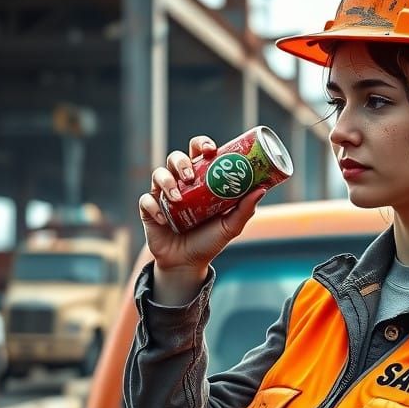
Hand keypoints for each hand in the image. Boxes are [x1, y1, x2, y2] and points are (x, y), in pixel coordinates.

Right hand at [139, 134, 265, 303]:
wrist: (188, 263)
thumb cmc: (210, 240)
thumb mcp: (231, 226)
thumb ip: (245, 209)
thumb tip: (262, 189)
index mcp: (200, 180)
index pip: (199, 152)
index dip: (202, 144)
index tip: (210, 149)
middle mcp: (181, 183)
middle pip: (176, 157)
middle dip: (181, 162)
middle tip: (190, 176)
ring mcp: (163, 195)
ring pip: (159, 174)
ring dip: (167, 182)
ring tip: (177, 198)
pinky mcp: (149, 209)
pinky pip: (146, 200)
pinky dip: (154, 207)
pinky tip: (163, 218)